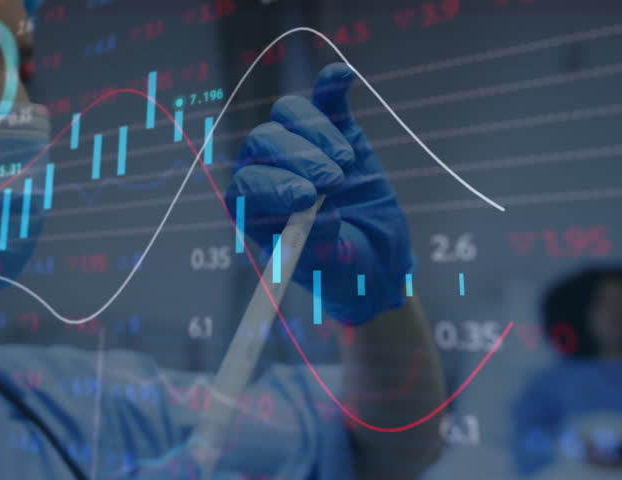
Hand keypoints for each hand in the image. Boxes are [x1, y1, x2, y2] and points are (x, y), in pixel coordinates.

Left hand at [225, 63, 413, 325]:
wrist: (376, 257)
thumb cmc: (341, 270)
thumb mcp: (329, 268)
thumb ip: (317, 244)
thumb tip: (317, 212)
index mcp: (253, 209)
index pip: (246, 183)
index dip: (272, 185)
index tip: (306, 197)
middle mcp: (267, 170)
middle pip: (264, 141)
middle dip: (301, 159)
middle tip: (335, 182)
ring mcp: (299, 146)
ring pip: (288, 114)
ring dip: (317, 132)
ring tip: (347, 163)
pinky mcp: (333, 129)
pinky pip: (324, 99)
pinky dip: (331, 85)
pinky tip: (342, 76)